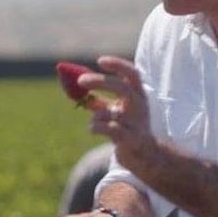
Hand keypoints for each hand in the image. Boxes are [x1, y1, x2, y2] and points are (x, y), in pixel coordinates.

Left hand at [78, 55, 158, 173]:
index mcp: (138, 95)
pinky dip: (95, 127)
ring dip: (96, 115)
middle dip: (100, 81)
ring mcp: (137, 123)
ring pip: (110, 112)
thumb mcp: (115, 110)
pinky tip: (93, 129)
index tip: (100, 61)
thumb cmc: (126, 128)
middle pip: (122, 88)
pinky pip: (109, 128)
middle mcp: (140, 106)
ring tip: (95, 122)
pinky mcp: (132, 139)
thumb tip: (74, 88)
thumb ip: (98, 100)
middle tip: (80, 81)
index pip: (132, 74)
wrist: (144, 155)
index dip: (118, 65)